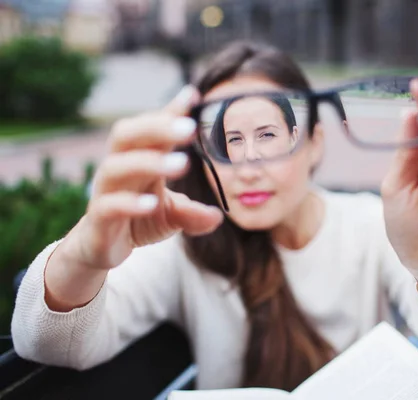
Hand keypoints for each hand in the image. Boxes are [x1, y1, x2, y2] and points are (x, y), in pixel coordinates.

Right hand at [66, 86, 222, 270]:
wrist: (101, 248)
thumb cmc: (138, 220)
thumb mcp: (171, 215)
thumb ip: (193, 213)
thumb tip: (218, 216)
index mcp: (138, 159)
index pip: (152, 129)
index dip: (170, 112)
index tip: (193, 95)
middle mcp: (119, 169)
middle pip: (127, 135)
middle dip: (156, 127)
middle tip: (190, 128)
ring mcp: (105, 192)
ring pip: (116, 166)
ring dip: (148, 162)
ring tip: (182, 164)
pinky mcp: (97, 219)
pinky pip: (108, 205)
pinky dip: (129, 203)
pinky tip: (152, 203)